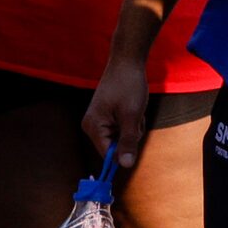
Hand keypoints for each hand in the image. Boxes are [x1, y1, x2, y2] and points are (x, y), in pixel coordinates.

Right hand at [81, 53, 151, 170]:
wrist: (127, 62)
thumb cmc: (128, 86)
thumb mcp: (132, 116)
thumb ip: (128, 141)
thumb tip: (126, 166)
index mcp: (93, 127)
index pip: (107, 154)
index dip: (123, 153)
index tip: (134, 139)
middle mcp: (92, 126)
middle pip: (115, 147)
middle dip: (130, 135)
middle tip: (135, 117)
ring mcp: (99, 121)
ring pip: (122, 138)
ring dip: (133, 127)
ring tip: (134, 109)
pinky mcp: (107, 117)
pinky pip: (123, 129)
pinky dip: (132, 122)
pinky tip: (132, 107)